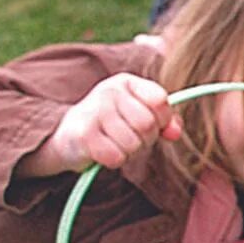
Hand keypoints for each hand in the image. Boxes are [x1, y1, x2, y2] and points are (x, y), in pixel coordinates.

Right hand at [19, 74, 181, 177]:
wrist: (68, 135)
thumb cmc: (112, 124)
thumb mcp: (138, 113)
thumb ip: (164, 120)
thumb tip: (175, 132)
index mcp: (126, 82)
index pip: (160, 100)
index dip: (161, 119)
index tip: (151, 123)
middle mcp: (108, 91)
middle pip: (148, 125)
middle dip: (145, 139)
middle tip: (129, 137)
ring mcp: (94, 111)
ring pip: (133, 144)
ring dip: (128, 151)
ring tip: (114, 143)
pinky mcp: (83, 135)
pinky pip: (117, 157)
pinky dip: (114, 160)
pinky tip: (102, 151)